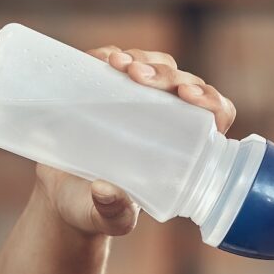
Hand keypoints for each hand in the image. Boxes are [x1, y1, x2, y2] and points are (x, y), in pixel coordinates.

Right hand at [32, 46, 238, 237]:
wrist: (60, 195)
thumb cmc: (93, 210)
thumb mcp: (105, 218)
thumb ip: (112, 212)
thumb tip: (105, 191)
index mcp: (182, 150)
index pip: (214, 117)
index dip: (210, 101)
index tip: (188, 97)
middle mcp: (167, 120)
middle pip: (184, 84)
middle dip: (166, 75)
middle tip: (138, 76)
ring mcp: (139, 100)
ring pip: (157, 64)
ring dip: (143, 59)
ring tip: (119, 65)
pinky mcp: (108, 88)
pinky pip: (119, 60)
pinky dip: (112, 54)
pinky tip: (101, 59)